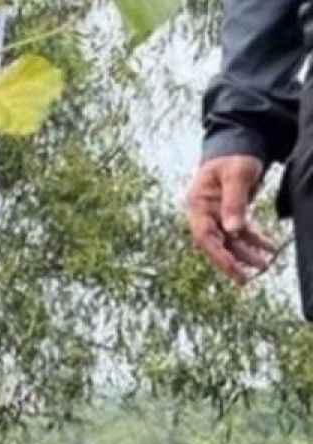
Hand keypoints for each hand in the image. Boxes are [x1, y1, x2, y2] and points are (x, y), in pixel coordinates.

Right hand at [185, 154, 276, 284]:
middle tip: (246, 278)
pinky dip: (254, 240)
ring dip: (245, 253)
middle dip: (232, 260)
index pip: (204, 236)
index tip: (233, 269)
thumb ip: (234, 202)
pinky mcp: (229, 212)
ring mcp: (216, 214)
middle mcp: (204, 212)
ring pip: (229, 240)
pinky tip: (268, 247)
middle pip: (216, 242)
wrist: (238, 142)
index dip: (218, 254)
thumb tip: (233, 230)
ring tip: (264, 264)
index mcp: (198, 203)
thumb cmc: (233, 156)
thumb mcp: (236, 175)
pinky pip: (240, 231)